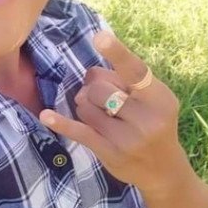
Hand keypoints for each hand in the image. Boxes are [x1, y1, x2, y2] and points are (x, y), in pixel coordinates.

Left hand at [39, 30, 188, 193]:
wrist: (162, 169)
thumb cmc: (152, 122)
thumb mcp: (152, 100)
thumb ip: (125, 81)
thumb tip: (89, 73)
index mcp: (159, 98)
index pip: (135, 71)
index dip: (117, 53)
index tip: (100, 37)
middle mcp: (146, 118)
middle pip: (100, 88)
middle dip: (93, 88)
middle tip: (102, 98)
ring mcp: (127, 138)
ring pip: (86, 107)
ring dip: (84, 106)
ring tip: (99, 114)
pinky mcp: (110, 153)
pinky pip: (80, 131)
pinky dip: (61, 122)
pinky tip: (46, 116)